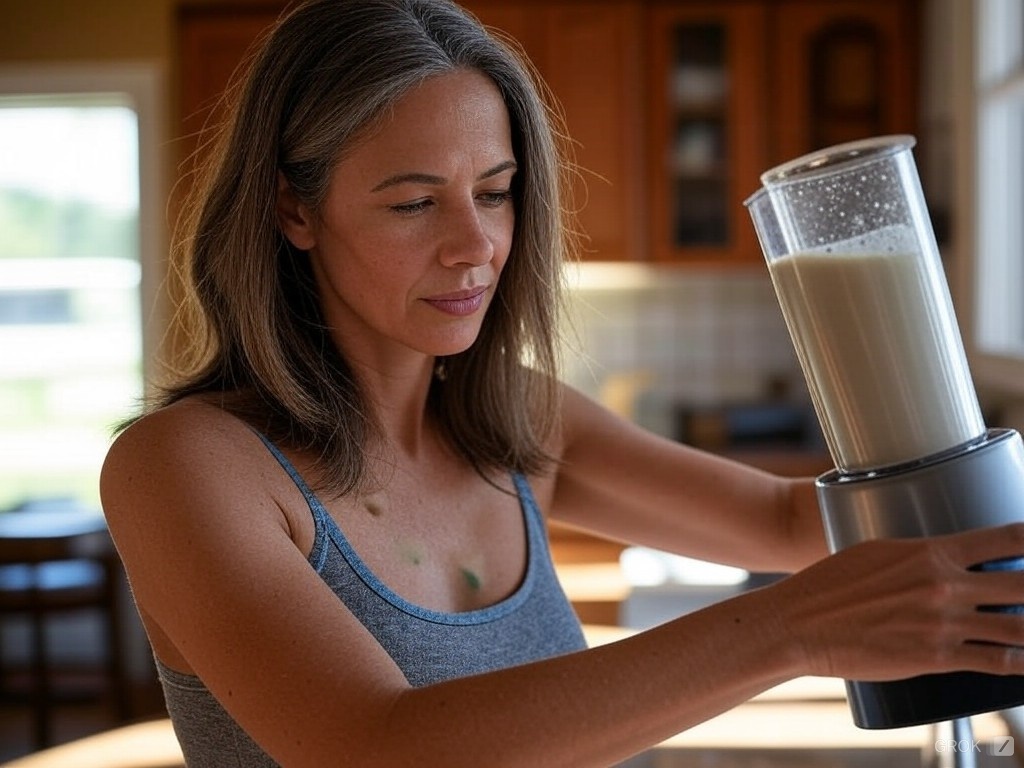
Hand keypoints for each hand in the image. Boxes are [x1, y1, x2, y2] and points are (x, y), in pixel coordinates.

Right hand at [769, 522, 1023, 680]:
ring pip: (1018, 627)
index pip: (1007, 538)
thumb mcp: (879, 552)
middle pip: (1023, 583)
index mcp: (931, 552)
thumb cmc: (831, 584)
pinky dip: (1020, 664)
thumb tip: (948, 560)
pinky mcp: (936, 658)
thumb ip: (921, 557)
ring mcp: (944, 624)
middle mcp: (945, 586)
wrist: (801, 624)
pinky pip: (997, 663)